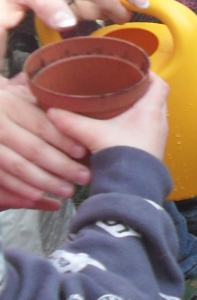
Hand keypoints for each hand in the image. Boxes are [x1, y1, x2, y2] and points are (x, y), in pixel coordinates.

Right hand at [0, 76, 91, 209]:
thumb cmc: (9, 112)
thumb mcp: (23, 102)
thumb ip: (45, 109)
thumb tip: (80, 118)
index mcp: (11, 105)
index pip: (41, 126)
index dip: (63, 140)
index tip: (83, 152)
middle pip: (33, 148)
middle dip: (61, 165)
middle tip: (84, 177)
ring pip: (18, 167)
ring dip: (45, 181)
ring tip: (68, 191)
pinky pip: (2, 178)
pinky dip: (21, 190)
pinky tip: (39, 198)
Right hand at [47, 71, 167, 160]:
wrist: (132, 187)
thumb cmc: (121, 157)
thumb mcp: (92, 134)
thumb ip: (71, 121)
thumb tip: (52, 111)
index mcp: (151, 111)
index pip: (159, 84)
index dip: (149, 74)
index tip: (134, 69)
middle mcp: (159, 122)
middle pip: (155, 98)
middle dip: (139, 91)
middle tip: (121, 85)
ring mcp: (158, 137)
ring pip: (151, 115)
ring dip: (138, 109)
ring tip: (118, 104)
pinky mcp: (152, 150)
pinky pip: (147, 130)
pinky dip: (136, 125)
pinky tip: (119, 127)